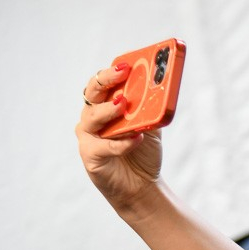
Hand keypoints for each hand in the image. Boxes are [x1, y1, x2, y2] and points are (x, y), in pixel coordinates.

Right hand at [74, 62, 163, 212]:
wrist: (141, 185)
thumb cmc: (142, 152)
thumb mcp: (151, 127)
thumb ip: (151, 109)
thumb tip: (160, 89)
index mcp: (104, 106)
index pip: (102, 83)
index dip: (111, 72)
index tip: (126, 64)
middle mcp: (92, 118)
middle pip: (92, 93)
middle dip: (106, 80)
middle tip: (122, 72)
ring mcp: (88, 136)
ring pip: (93, 118)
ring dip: (109, 110)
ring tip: (124, 104)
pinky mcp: (91, 156)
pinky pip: (105, 146)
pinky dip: (122, 142)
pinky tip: (136, 138)